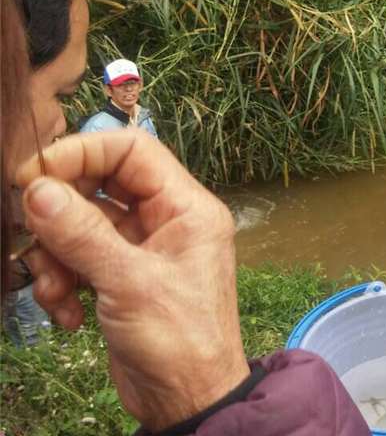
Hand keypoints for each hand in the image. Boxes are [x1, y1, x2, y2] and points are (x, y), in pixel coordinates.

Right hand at [17, 130, 250, 430]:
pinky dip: (63, 283)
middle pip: (99, 185)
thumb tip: (38, 190)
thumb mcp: (128, 282)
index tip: (35, 175)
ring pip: (81, 226)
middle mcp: (167, 221)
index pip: (132, 150)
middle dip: (60, 211)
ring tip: (56, 290)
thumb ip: (80, 233)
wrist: (188, 400)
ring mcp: (143, 250)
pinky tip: (68, 315)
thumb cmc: (180, 341)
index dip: (82, 153)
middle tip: (32, 232)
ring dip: (56, 256)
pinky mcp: (121, 279)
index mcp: (187, 208)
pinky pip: (78, 260)